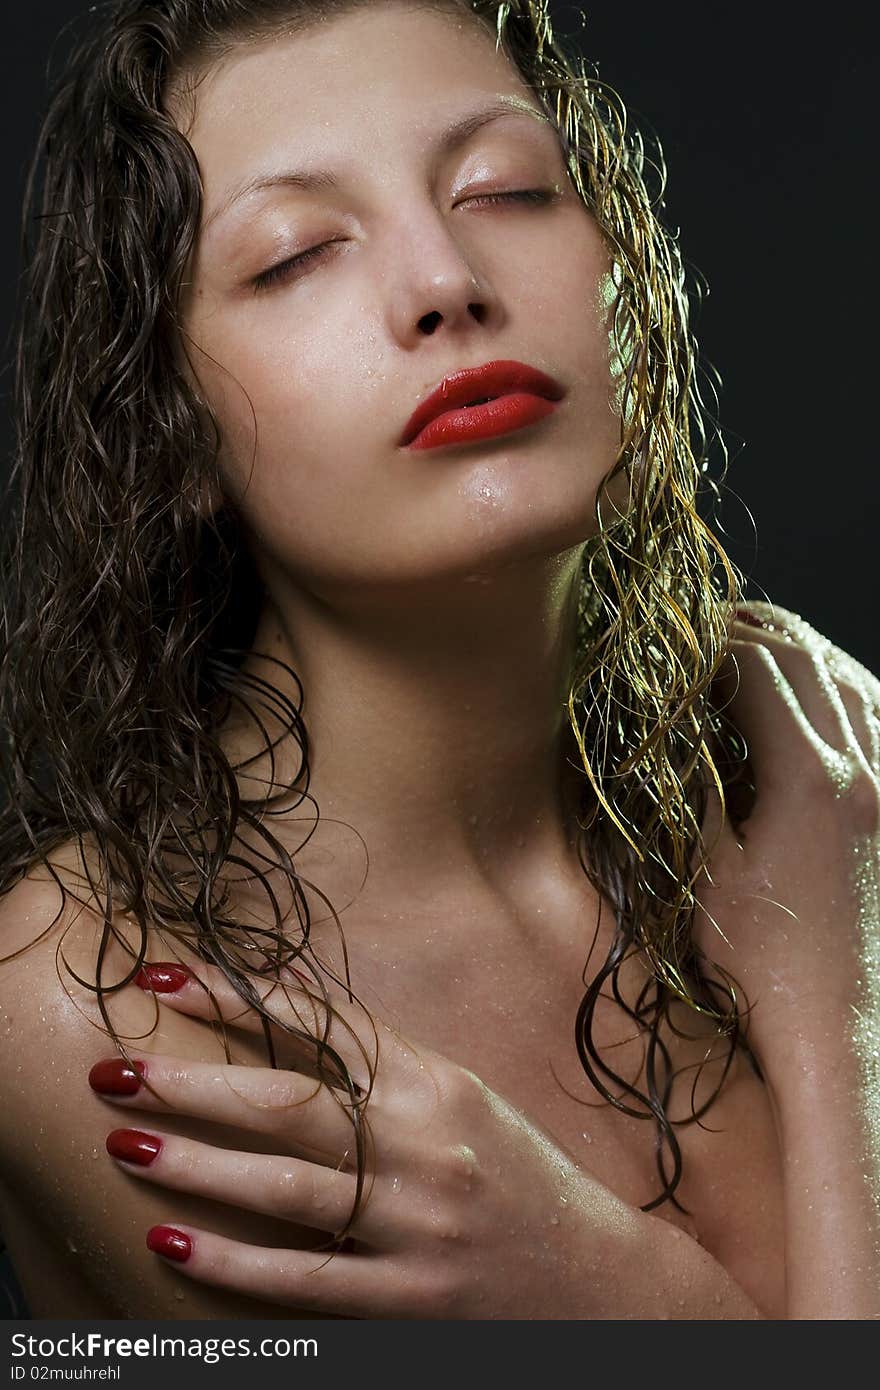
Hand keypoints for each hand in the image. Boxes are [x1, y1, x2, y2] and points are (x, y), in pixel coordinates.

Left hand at [87, 960, 664, 1318]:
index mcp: (439, 1084)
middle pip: (288, 1105)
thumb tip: (290, 998)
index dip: (239, 1000)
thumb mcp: (463, 1097)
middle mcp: (426, 1147)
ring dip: (196, 1165)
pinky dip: (233, 1262)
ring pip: (284, 1188)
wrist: (601, 1285)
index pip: (323, 1026)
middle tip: (117, 1068)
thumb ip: (383, 1058)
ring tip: (127, 1143)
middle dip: (193, 1084)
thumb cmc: (522, 1177)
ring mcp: (416, 1226)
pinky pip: (303, 1279)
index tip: (168, 983)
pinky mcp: (409, 1301)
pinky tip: (174, 1243)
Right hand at [696, 601, 879, 1054]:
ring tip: (765, 639)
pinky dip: (849, 688)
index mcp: (811, 781)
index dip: (716, 641)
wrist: (853, 1035)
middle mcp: (869, 772)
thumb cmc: (770, 969)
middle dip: (759, 630)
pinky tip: (830, 690)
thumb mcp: (710, 878)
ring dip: (807, 651)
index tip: (682, 636)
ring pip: (857, 683)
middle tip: (716, 622)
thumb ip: (696, 795)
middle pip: (811, 662)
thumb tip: (677, 733)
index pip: (761, 671)